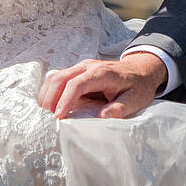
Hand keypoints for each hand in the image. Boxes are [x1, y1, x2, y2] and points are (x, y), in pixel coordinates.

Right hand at [39, 53, 166, 119]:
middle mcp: (88, 67)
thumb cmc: (138, 87)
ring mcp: (81, 67)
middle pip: (60, 78)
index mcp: (102, 73)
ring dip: (47, 94)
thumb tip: (101, 117)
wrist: (141, 71)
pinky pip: (59, 78)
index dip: (65, 100)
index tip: (58, 117)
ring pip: (56, 76)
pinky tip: (49, 105)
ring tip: (44, 114)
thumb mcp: (135, 100)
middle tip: (45, 118)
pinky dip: (50, 91)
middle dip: (49, 98)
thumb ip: (120, 108)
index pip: (77, 84)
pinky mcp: (78, 71)